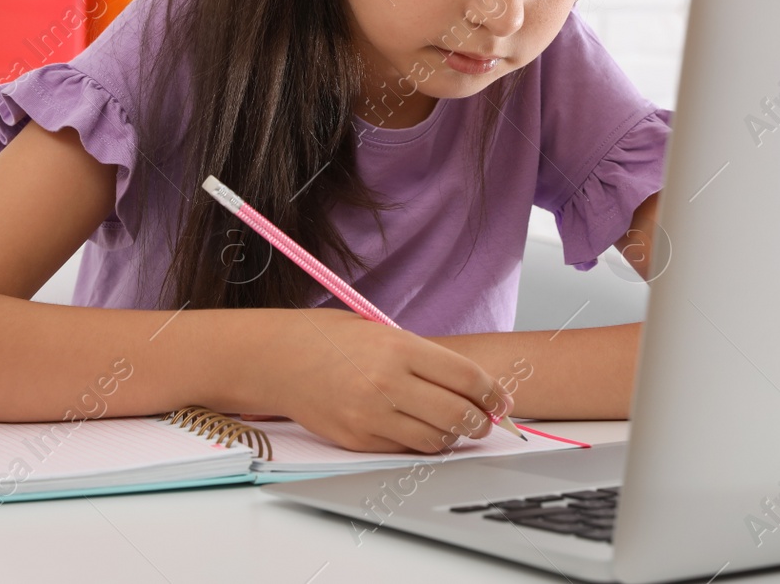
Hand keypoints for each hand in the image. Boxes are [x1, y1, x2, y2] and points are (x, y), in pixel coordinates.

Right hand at [253, 309, 513, 453]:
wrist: (278, 359)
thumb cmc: (331, 339)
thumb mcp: (381, 331)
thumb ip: (422, 356)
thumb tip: (469, 384)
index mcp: (399, 347)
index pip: (466, 377)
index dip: (493, 393)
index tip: (501, 400)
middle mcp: (388, 383)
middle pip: (458, 414)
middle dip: (480, 422)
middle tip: (484, 421)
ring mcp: (372, 415)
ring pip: (435, 439)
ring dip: (452, 436)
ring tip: (453, 426)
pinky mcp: (358, 439)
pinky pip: (405, 449)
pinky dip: (420, 443)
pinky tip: (420, 430)